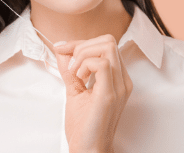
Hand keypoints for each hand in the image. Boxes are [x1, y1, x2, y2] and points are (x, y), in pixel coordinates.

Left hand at [54, 34, 132, 152]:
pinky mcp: (110, 94)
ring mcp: (119, 86)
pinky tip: (79, 78)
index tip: (62, 50)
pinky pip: (102, 63)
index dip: (81, 43)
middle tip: (70, 64)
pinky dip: (85, 64)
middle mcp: (122, 80)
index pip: (105, 44)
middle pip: (108, 40)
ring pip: (107, 46)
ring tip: (76, 73)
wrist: (88, 150)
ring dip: (84, 54)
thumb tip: (61, 49)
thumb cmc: (84, 127)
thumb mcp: (74, 90)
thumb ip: (70, 69)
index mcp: (117, 78)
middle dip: (83, 45)